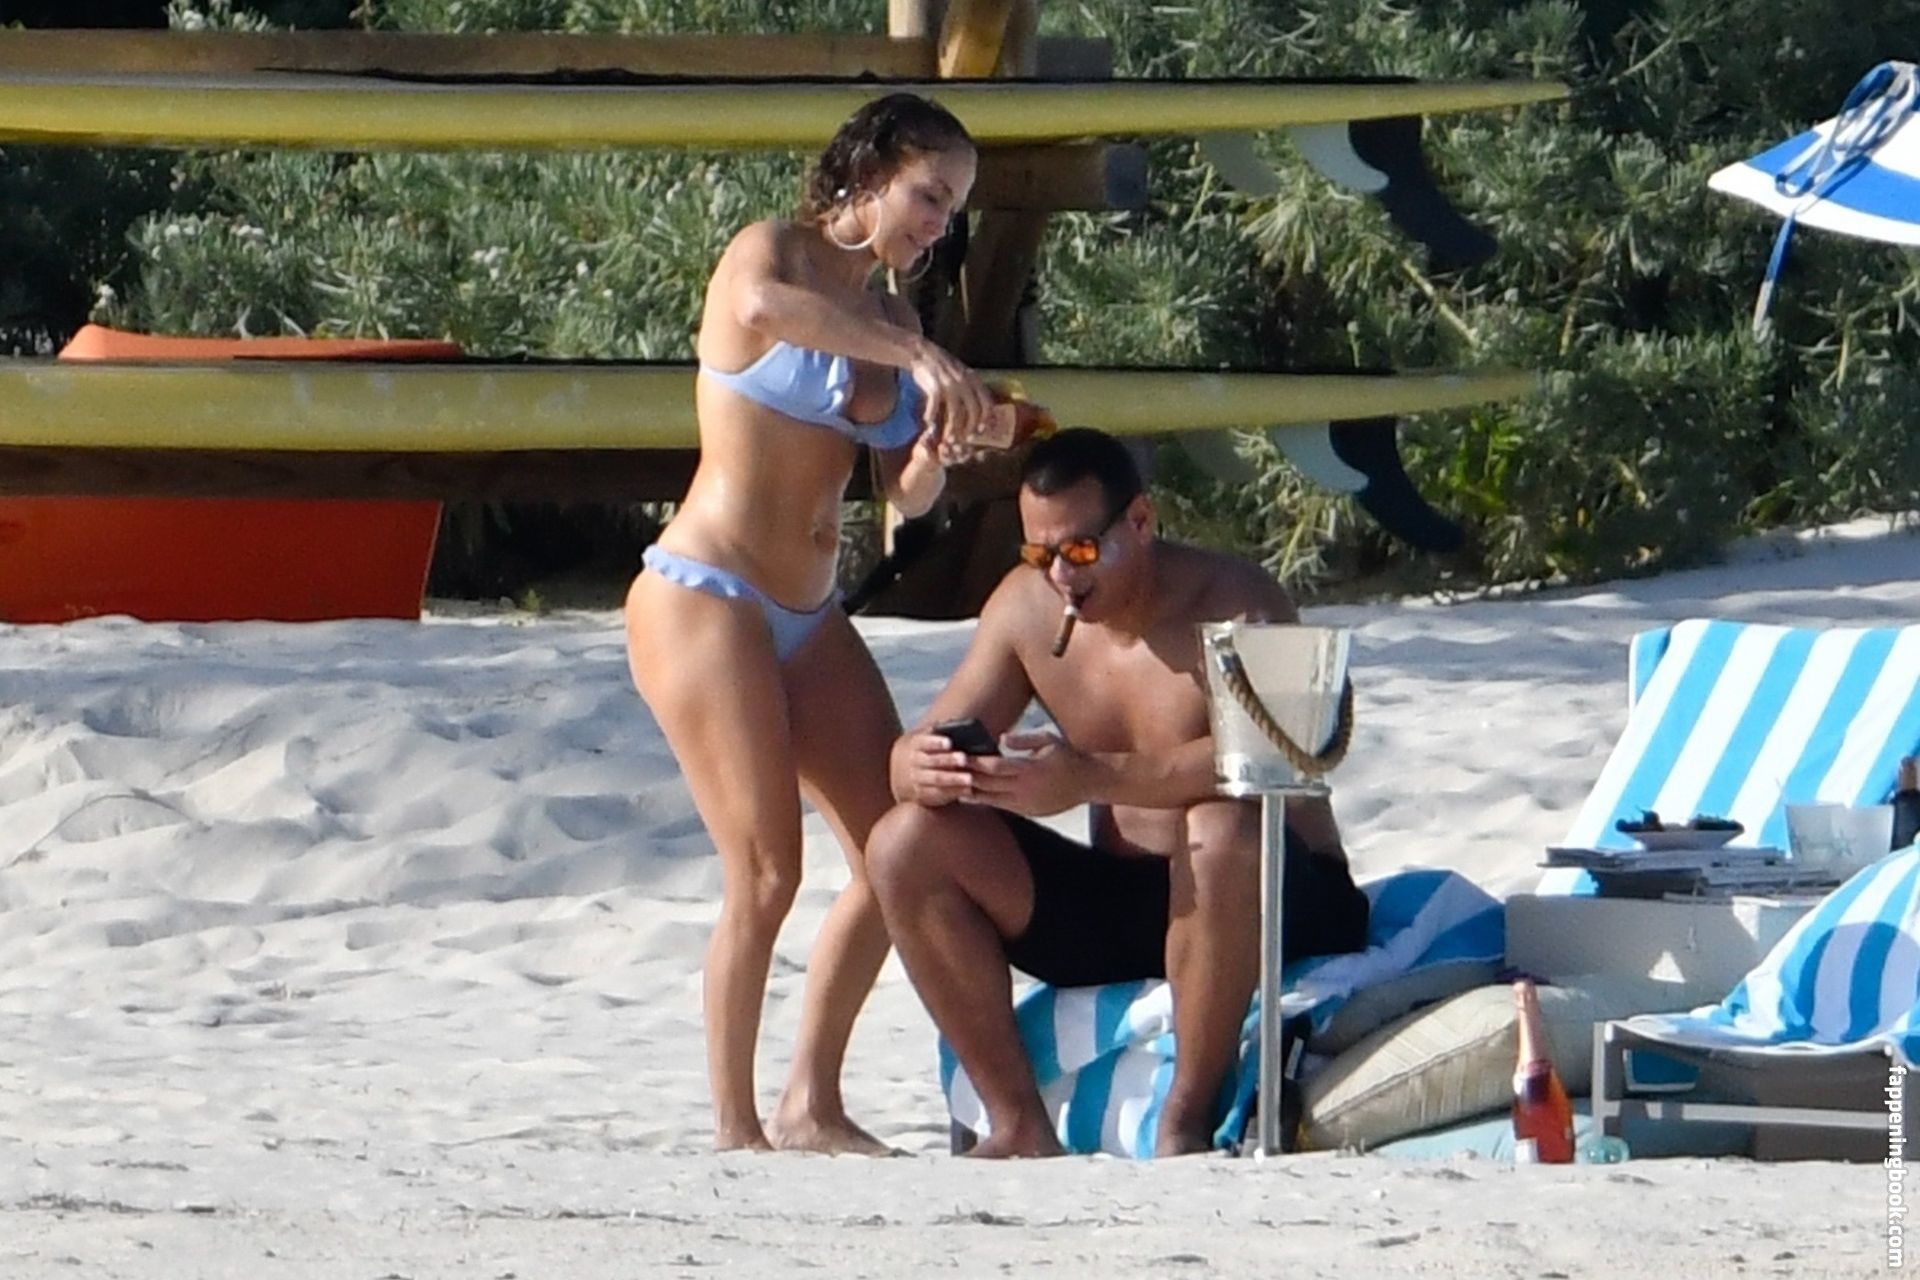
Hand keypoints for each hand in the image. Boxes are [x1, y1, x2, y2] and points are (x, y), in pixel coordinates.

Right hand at [893, 729, 977, 807]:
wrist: (900, 773)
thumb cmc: (920, 750)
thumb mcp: (922, 737)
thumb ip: (936, 731)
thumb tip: (957, 724)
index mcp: (914, 744)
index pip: (924, 741)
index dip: (936, 742)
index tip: (949, 742)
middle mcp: (913, 762)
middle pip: (931, 761)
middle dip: (948, 760)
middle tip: (964, 759)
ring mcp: (916, 779)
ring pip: (935, 779)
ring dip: (953, 779)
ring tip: (969, 779)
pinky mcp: (921, 795)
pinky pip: (938, 794)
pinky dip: (953, 792)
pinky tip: (967, 790)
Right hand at [906, 336, 992, 448]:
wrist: (921, 352)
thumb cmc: (941, 367)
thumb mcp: (961, 373)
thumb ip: (970, 388)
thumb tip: (979, 409)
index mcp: (973, 379)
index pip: (987, 403)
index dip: (986, 419)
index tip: (980, 431)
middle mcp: (964, 382)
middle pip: (973, 411)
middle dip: (970, 428)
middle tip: (963, 439)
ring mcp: (950, 384)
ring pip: (956, 412)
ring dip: (952, 429)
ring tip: (947, 439)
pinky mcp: (934, 385)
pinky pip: (936, 405)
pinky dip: (932, 415)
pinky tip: (928, 421)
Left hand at [964, 731, 1087, 817]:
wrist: (1088, 782)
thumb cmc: (1067, 756)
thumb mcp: (1048, 740)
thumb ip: (1023, 739)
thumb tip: (1000, 738)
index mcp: (1030, 769)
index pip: (995, 767)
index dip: (975, 763)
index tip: (960, 755)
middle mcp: (1026, 789)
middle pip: (988, 785)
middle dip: (968, 777)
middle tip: (950, 771)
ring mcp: (1026, 804)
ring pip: (991, 800)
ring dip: (972, 793)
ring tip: (955, 785)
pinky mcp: (1028, 812)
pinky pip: (1001, 806)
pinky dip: (986, 800)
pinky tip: (974, 794)